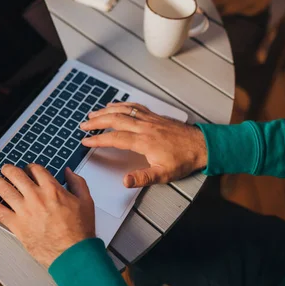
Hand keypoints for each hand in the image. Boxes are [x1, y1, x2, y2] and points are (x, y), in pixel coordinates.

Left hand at [0, 165, 95, 267]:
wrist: (72, 253)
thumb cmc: (79, 231)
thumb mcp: (86, 201)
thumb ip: (77, 183)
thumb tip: (69, 172)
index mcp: (52, 189)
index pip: (35, 169)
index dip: (30, 167)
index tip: (28, 169)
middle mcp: (36, 196)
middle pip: (16, 175)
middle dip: (9, 170)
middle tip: (6, 169)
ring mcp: (24, 210)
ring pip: (4, 189)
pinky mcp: (17, 225)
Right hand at [80, 102, 207, 187]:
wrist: (201, 145)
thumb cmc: (183, 160)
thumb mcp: (163, 174)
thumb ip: (143, 177)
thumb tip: (125, 181)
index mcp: (144, 141)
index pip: (115, 139)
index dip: (98, 140)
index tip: (86, 142)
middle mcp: (144, 127)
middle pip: (115, 120)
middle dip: (96, 122)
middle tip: (83, 125)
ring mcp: (149, 119)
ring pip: (123, 111)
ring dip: (105, 111)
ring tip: (93, 114)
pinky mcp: (154, 116)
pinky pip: (134, 106)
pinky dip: (122, 104)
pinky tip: (115, 105)